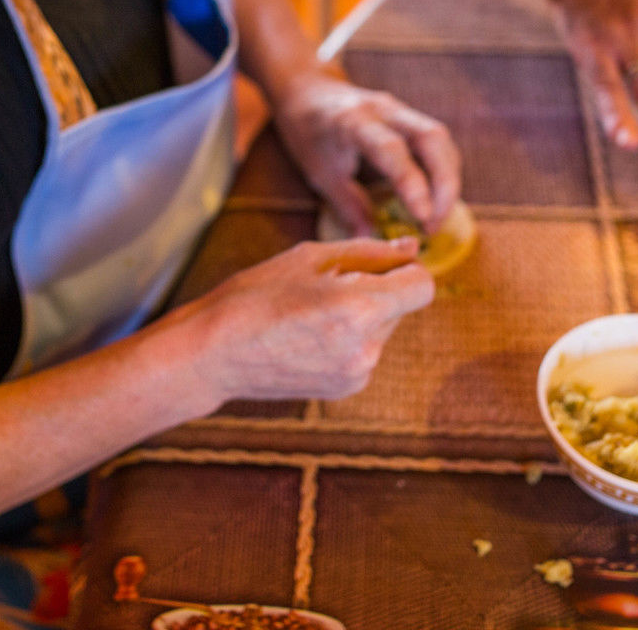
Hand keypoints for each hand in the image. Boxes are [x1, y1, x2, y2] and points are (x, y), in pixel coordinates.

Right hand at [188, 238, 434, 401]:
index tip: (379, 264)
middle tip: (325, 287)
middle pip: (402, 306)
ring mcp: (358, 373)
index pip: (423, 285)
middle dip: (377, 291)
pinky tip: (308, 337)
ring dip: (362, 316)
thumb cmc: (256, 295)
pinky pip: (366, 351)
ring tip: (311, 314)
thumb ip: (370, 251)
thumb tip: (411, 247)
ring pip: (383, 329)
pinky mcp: (347, 389)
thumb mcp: (312, 257)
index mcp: (360, 308)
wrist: (214, 354)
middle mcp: (367, 347)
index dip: (406, 269)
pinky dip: (349, 339)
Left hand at [269, 71, 459, 235]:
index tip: (423, 218)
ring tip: (435, 218)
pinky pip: (436, 141)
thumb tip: (372, 240)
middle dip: (445, 184)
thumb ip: (348, 207)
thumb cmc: (308, 132)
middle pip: (433, 138)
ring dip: (448, 180)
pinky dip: (442, 170)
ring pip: (441, 139)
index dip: (412, 184)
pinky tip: (434, 198)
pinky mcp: (409, 116)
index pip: (392, 150)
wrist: (308, 89)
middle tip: (434, 224)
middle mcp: (383, 109)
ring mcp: (400, 109)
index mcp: (353, 121)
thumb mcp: (320, 173)